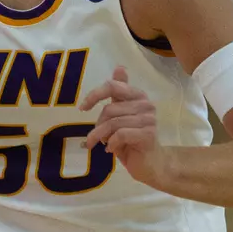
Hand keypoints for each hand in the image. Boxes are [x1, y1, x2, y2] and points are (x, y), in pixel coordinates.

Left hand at [80, 65, 167, 187]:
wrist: (150, 164)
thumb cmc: (131, 140)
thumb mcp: (120, 117)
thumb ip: (117, 95)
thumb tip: (120, 67)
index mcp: (138, 96)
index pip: (112, 86)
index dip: (94, 95)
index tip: (82, 108)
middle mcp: (146, 104)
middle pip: (109, 109)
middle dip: (98, 126)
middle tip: (96, 138)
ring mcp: (149, 119)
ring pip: (113, 123)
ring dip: (101, 136)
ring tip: (102, 144)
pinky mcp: (148, 134)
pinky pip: (120, 134)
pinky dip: (111, 144)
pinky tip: (111, 149)